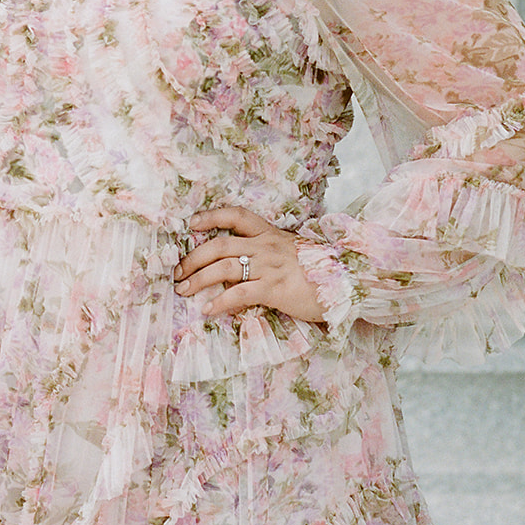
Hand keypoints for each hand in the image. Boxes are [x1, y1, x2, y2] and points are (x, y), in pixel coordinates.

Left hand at [174, 206, 325, 323]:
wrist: (347, 281)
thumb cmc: (320, 270)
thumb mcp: (292, 252)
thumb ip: (268, 254)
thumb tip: (243, 263)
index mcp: (270, 234)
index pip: (236, 215)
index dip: (211, 216)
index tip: (191, 222)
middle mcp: (266, 246)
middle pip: (219, 244)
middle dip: (193, 257)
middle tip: (177, 272)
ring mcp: (270, 266)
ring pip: (223, 268)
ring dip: (198, 279)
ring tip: (183, 290)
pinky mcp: (274, 288)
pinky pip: (239, 294)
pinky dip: (220, 303)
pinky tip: (207, 310)